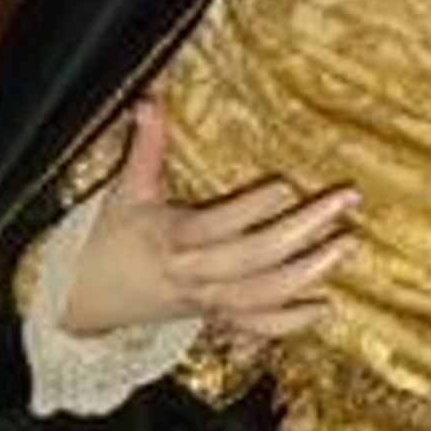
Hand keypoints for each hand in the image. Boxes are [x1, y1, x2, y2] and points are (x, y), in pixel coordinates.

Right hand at [61, 99, 358, 341]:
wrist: (83, 303)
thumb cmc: (108, 242)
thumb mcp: (125, 192)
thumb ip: (146, 148)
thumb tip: (149, 101)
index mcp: (172, 239)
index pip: (219, 225)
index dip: (253, 209)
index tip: (288, 184)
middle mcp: (194, 276)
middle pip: (254, 258)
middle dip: (303, 231)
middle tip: (344, 202)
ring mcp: (206, 303)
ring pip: (262, 296)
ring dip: (307, 273)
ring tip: (346, 245)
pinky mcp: (213, 321)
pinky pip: (256, 329)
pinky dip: (290, 322)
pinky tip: (325, 306)